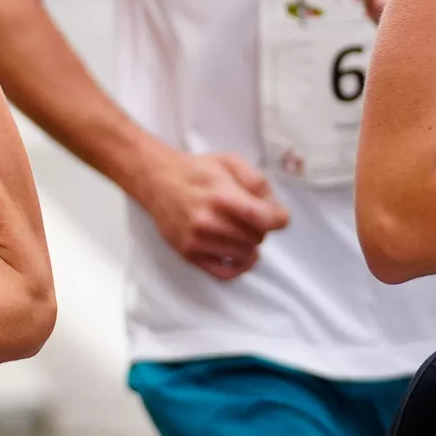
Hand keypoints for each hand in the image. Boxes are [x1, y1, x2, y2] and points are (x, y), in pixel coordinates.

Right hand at [137, 150, 288, 279]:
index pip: (264, 218)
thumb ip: (256, 181)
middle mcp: (208, 222)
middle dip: (260, 227)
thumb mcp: (230, 162)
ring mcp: (198, 241)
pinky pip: (226, 273)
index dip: (279, 218)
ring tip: (240, 231)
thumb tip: (273, 207)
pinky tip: (239, 255)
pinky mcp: (190, 255)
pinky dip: (239, 267)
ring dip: (249, 245)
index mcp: (221, 195)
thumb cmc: (196, 170)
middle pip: (257, 237)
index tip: (278, 216)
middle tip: (249, 217)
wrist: (156, 181)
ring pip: (245, 255)